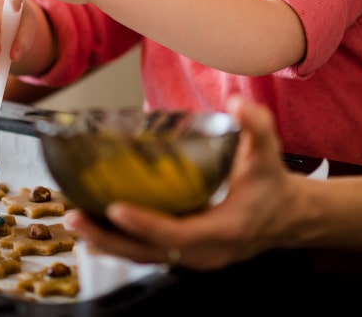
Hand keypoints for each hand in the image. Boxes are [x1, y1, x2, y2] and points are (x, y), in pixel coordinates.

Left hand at [65, 96, 298, 269]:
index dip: (147, 224)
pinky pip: (146, 253)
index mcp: (226, 228)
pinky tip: (94, 229)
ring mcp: (193, 257)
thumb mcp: (267, 152)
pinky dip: (118, 243)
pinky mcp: (183, 254)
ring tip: (76, 220)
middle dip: (110, 237)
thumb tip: (237, 104)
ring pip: (143, 257)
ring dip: (107, 242)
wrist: (285, 217)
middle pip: (150, 252)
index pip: (180, 233)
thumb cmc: (271, 184)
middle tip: (77, 217)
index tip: (116, 208)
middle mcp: (206, 251)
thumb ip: (255, 124)